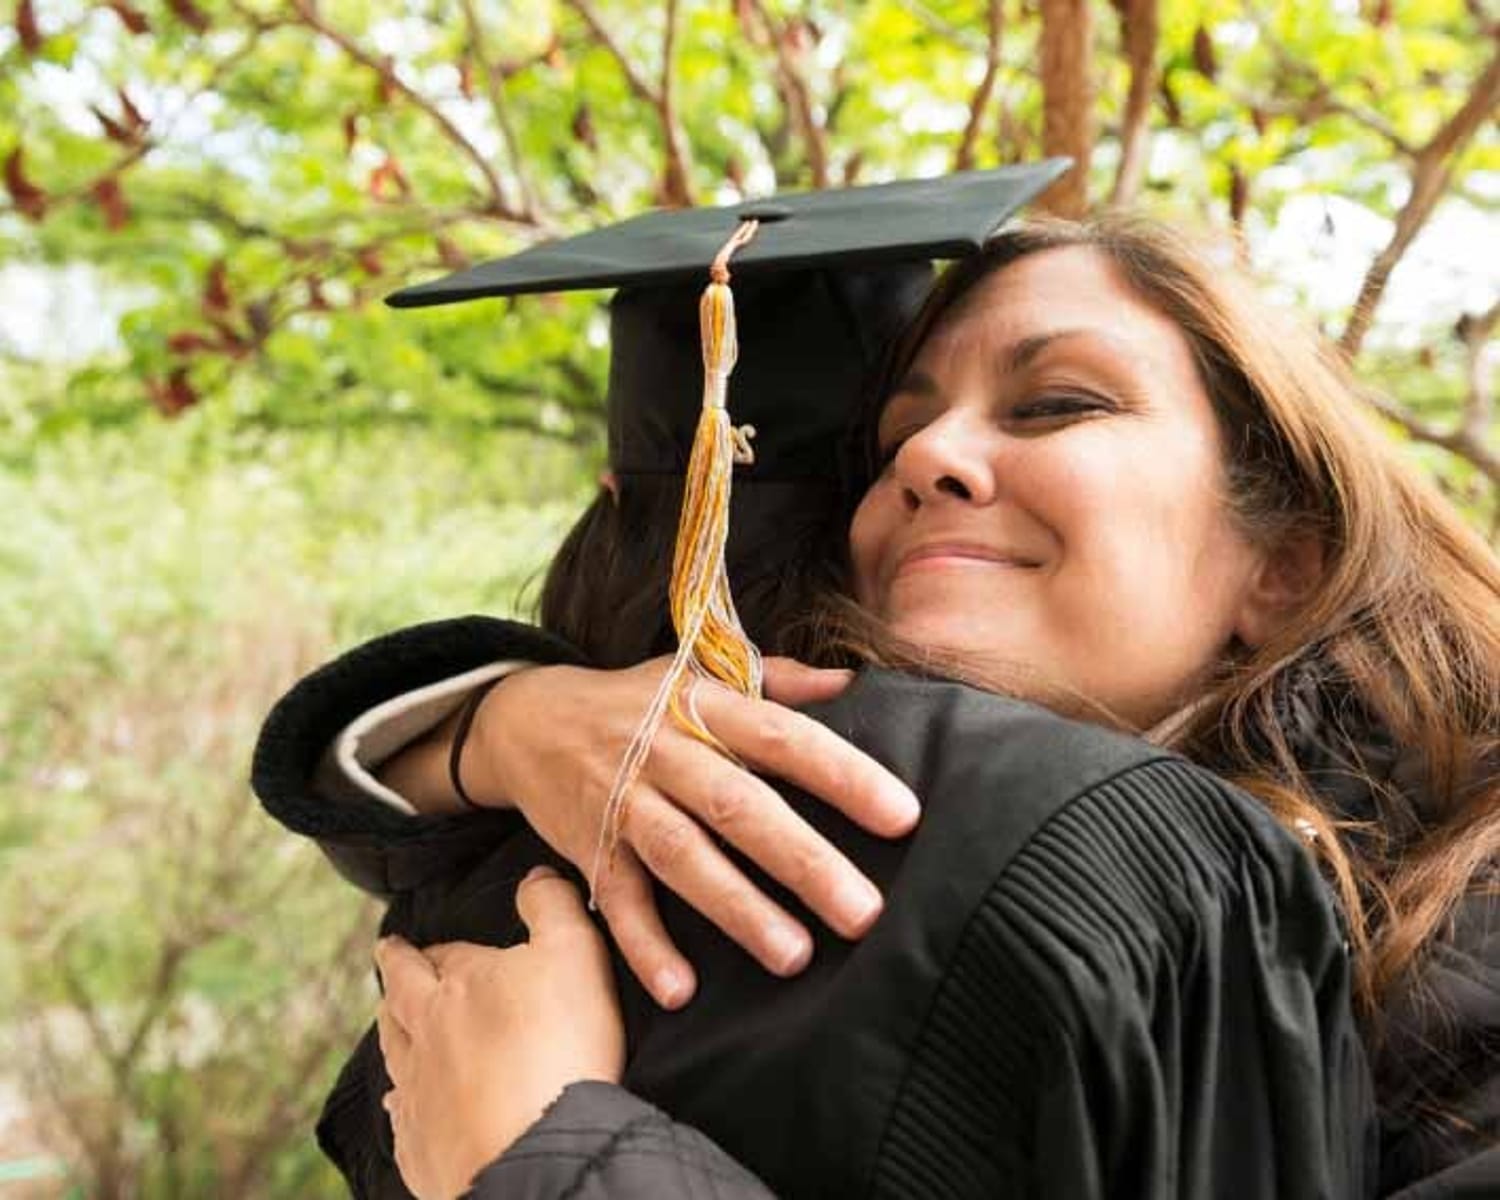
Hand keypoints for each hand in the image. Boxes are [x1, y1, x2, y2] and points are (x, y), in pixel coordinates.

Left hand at [375, 867, 623, 1199]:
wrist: (537, 1149)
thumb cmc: (560, 1045)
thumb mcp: (573, 953)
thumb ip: (553, 906)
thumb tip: (536, 875)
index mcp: (461, 984)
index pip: (443, 956)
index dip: (434, 947)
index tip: (415, 941)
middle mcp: (428, 1034)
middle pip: (402, 998)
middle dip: (395, 975)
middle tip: (387, 960)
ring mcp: (420, 1093)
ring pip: (394, 1052)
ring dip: (391, 1031)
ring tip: (388, 1021)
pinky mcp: (423, 1147)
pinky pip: (402, 1119)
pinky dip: (399, 1104)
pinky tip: (398, 1104)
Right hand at [465, 657, 919, 1008]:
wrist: (528, 719)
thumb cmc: (638, 701)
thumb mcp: (700, 674)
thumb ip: (778, 680)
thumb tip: (853, 683)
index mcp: (705, 707)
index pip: (784, 739)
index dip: (843, 775)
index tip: (903, 816)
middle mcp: (665, 754)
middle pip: (739, 807)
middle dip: (803, 861)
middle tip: (863, 912)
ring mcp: (623, 803)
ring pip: (684, 858)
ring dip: (737, 909)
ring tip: (794, 956)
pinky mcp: (589, 849)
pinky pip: (617, 903)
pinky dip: (644, 948)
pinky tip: (682, 992)